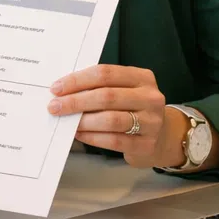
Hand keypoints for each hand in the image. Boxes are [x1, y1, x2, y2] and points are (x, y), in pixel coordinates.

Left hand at [48, 64, 185, 168]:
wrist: (163, 136)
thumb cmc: (133, 108)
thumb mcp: (124, 91)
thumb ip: (100, 87)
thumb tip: (64, 91)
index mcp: (142, 78)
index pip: (105, 73)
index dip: (78, 80)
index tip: (56, 88)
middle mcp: (150, 98)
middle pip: (106, 96)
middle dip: (76, 101)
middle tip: (54, 106)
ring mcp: (151, 122)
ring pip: (110, 119)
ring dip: (83, 121)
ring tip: (66, 122)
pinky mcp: (146, 144)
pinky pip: (113, 140)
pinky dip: (92, 137)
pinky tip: (79, 134)